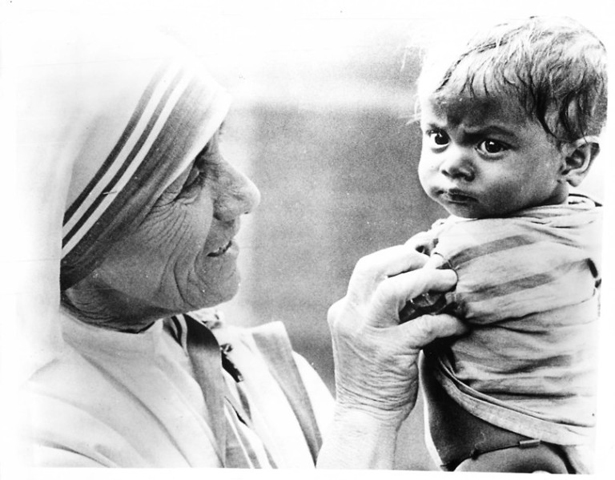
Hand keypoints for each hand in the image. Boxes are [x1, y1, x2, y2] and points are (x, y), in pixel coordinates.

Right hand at [327, 244, 464, 425]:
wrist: (363, 416)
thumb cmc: (374, 374)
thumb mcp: (369, 334)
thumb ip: (388, 309)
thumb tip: (425, 281)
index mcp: (344, 310)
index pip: (368, 268)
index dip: (397, 258)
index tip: (422, 262)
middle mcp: (350, 317)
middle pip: (373, 267)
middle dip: (407, 258)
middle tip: (434, 265)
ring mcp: (366, 334)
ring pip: (393, 288)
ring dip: (426, 279)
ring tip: (449, 282)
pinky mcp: (389, 353)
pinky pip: (425, 325)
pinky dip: (446, 321)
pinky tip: (459, 325)